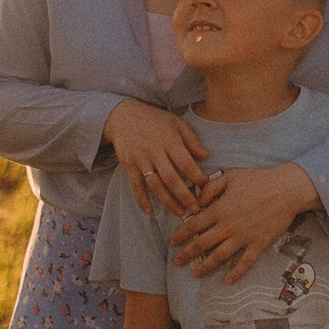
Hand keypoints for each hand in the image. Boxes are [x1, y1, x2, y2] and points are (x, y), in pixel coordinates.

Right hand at [105, 97, 218, 217]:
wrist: (123, 115)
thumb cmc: (154, 119)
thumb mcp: (175, 122)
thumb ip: (191, 139)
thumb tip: (205, 156)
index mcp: (169, 139)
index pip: (185, 163)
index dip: (196, 177)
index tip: (205, 186)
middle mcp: (154, 150)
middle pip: (171, 178)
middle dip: (185, 196)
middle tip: (195, 210)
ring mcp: (139, 159)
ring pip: (155, 185)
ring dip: (168, 202)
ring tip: (180, 213)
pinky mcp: (128, 164)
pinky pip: (135, 185)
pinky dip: (142, 199)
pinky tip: (149, 210)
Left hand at [172, 161, 318, 283]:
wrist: (287, 189)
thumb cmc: (259, 180)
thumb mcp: (230, 176)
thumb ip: (210, 188)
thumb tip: (196, 202)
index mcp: (219, 209)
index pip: (194, 225)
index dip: (181, 235)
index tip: (173, 242)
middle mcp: (228, 226)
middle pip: (202, 244)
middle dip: (187, 255)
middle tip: (177, 262)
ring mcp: (243, 237)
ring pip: (220, 257)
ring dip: (205, 267)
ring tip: (195, 275)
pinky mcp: (258, 244)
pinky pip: (245, 263)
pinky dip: (236, 274)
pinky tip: (227, 281)